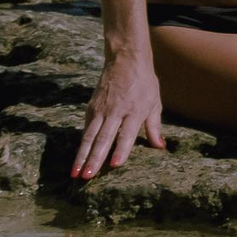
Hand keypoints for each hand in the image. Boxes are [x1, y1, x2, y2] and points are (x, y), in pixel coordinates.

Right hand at [73, 50, 166, 180]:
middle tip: (87, 177)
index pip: (126, 133)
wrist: (125, 60)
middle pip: (103, 138)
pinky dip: (81, 144)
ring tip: (75, 173)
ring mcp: (101, 109)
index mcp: (135, 110)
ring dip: (82, 156)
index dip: (120, 149)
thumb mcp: (154, 102)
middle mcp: (116, 111)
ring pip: (89, 136)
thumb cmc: (144, 83)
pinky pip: (85, 128)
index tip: (114, 165)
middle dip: (94, 159)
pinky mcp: (90, 107)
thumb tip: (160, 147)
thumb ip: (154, 127)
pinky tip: (78, 158)